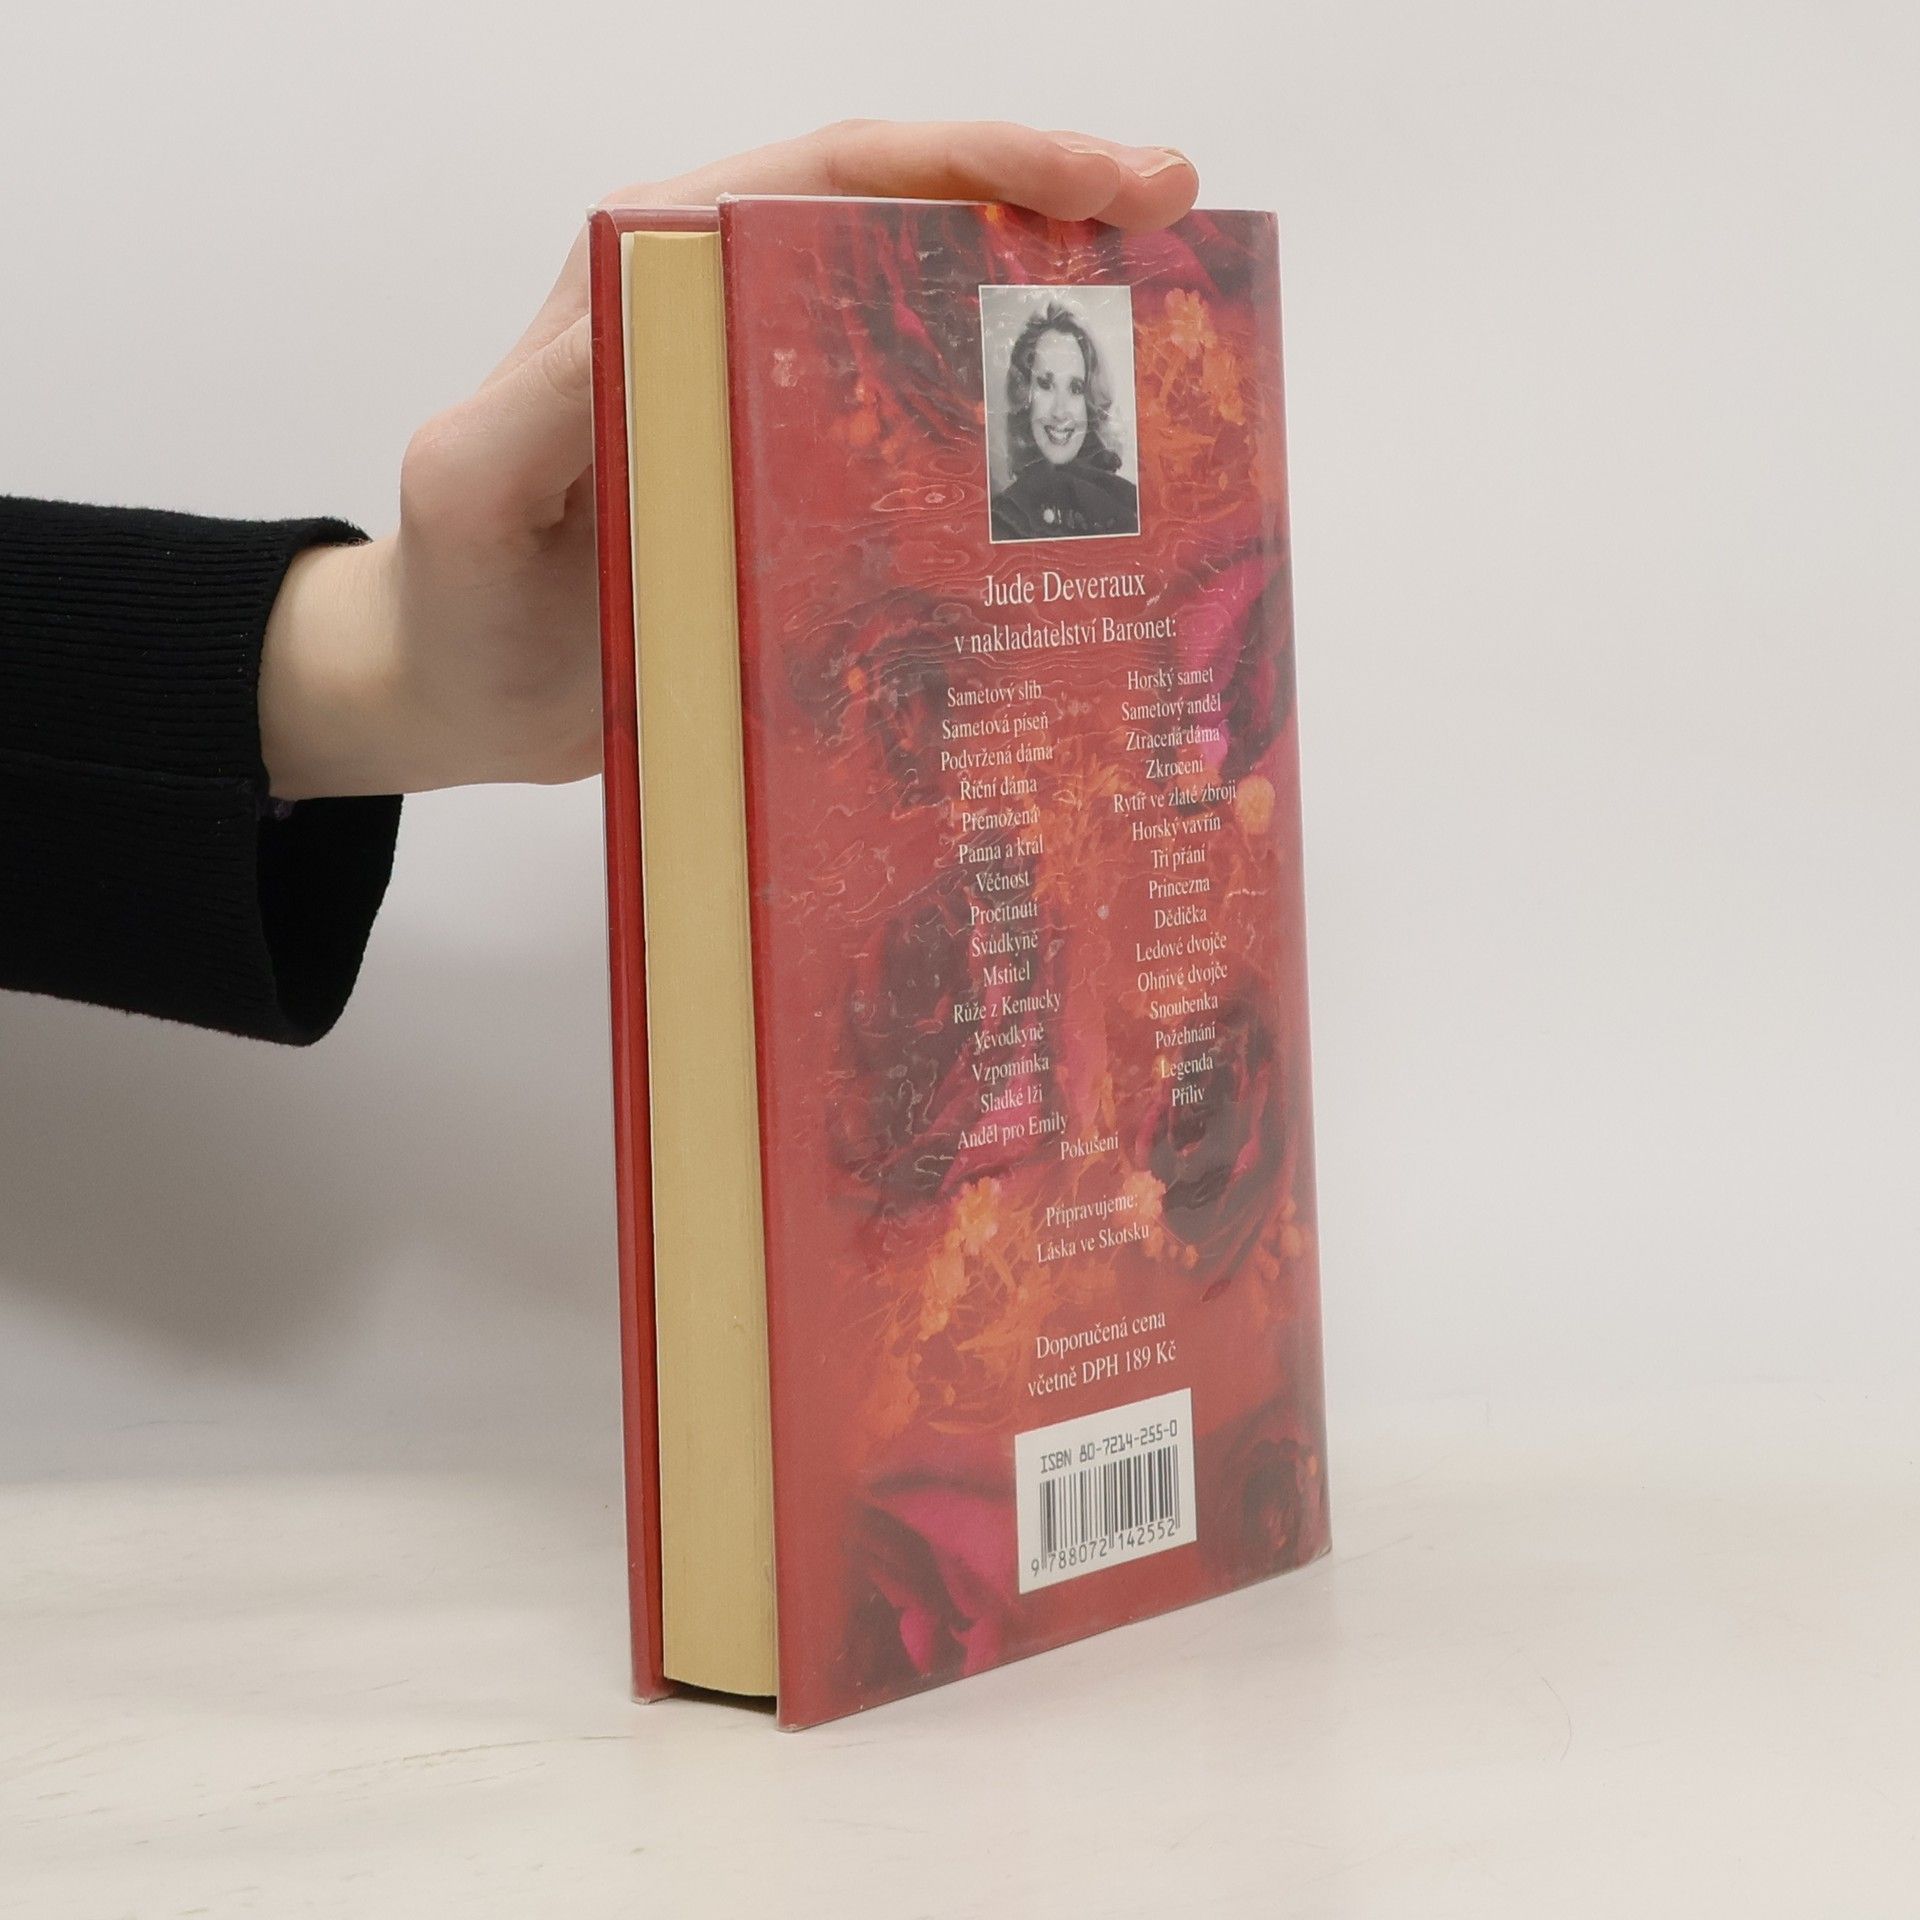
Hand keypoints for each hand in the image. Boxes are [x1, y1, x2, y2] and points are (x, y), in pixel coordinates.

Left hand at [259, 121, 1199, 797]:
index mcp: (658, 274)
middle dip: (1048, 205)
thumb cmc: (455, 586)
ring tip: (1170, 331)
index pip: (833, 175)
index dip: (975, 162)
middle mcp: (734, 318)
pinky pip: (923, 450)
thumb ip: (547, 404)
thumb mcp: (473, 486)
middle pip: (911, 224)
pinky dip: (1007, 450)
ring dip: (1050, 317)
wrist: (460, 691)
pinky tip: (1085, 484)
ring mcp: (780, 406)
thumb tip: (676, 316)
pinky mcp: (806, 491)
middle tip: (1176, 221)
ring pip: (933, 329)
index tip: (1101, 185)